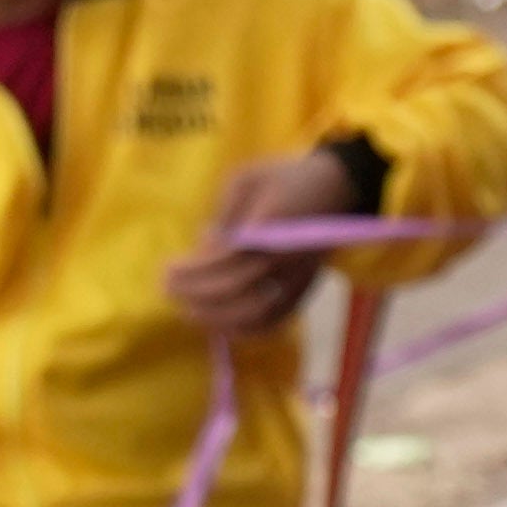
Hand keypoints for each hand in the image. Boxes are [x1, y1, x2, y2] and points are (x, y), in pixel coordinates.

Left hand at [162, 145, 376, 329]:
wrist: (339, 186)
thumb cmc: (287, 177)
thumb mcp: (247, 179)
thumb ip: (225, 214)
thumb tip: (205, 248)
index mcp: (272, 228)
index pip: (226, 259)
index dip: (194, 270)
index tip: (167, 270)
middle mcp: (286, 258)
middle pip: (236, 289)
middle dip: (197, 294)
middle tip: (168, 290)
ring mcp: (298, 278)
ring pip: (255, 312)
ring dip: (217, 316)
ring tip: (188, 310)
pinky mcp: (305, 290)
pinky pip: (275, 320)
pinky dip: (246, 329)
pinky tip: (222, 326)